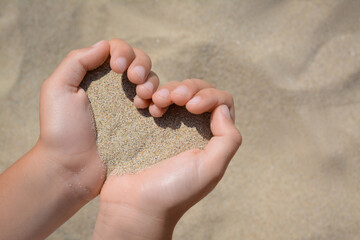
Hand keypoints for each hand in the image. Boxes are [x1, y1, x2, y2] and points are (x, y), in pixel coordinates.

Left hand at [0, 39, 158, 239]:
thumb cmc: (61, 129)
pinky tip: (153, 111)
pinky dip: (161, 101)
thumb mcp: (58, 89)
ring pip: (153, 81)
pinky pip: (160, 104)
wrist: (72, 168)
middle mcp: (116, 88)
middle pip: (140, 62)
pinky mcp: (142, 123)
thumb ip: (77, 61)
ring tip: (143, 99)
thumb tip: (105, 45)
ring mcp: (131, 106)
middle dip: (142, 66)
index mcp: (97, 76)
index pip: (117, 51)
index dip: (124, 52)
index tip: (118, 68)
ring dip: (152, 83)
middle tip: (136, 82)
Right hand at [93, 80, 241, 239]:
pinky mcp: (148, 127)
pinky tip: (143, 104)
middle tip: (171, 98)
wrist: (133, 205)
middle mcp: (193, 131)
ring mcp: (169, 127)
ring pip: (176, 93)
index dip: (209, 96)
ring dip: (167, 90)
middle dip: (187, 88)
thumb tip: (223, 109)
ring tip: (155, 103)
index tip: (191, 106)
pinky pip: (154, 100)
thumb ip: (228, 139)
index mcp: (211, 139)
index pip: (221, 102)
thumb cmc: (173, 190)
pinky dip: (150, 95)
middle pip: (199, 92)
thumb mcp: (211, 168)